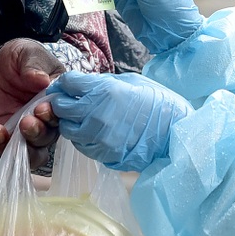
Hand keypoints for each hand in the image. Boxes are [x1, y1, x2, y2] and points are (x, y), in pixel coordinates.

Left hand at [0, 38, 62, 155]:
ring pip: (33, 151)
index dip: (54, 115)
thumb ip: (34, 65)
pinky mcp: (7, 134)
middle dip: (39, 132)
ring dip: (25, 148)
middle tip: (27, 121)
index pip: (62, 113)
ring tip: (12, 133)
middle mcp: (46, 119)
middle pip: (49, 136)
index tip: (42, 109)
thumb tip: (43, 80)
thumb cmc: (19, 57)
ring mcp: (26, 129)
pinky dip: (2, 145)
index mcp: (57, 99)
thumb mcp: (27, 53)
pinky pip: (7, 148)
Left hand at [48, 72, 189, 171]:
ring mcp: (97, 137)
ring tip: (84, 119)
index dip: (65, 83)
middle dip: (62, 103)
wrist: (174, 131)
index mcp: (103, 90)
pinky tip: (94, 132)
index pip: (67, 83)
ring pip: (67, 129)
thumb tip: (81, 86)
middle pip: (60, 107)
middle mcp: (95, 113)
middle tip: (71, 102)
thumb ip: (101, 83)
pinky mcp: (101, 153)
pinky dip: (82, 138)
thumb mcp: (129, 81)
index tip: (68, 86)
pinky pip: (80, 145)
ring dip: (71, 122)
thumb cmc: (156, 101)